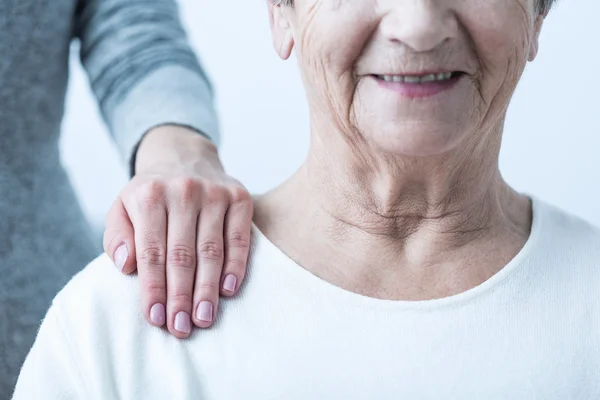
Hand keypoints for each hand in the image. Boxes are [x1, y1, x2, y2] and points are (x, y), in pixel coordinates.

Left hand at [103, 125, 252, 337]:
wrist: (184, 157)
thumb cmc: (151, 194)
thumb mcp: (122, 208)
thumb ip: (117, 237)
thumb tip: (127, 267)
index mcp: (149, 194)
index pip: (151, 252)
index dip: (153, 288)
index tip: (155, 319)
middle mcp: (183, 190)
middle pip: (182, 254)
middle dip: (181, 296)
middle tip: (181, 327)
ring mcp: (215, 193)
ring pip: (211, 250)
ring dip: (207, 288)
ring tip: (204, 318)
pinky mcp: (240, 197)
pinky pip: (239, 238)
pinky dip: (236, 265)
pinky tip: (229, 289)